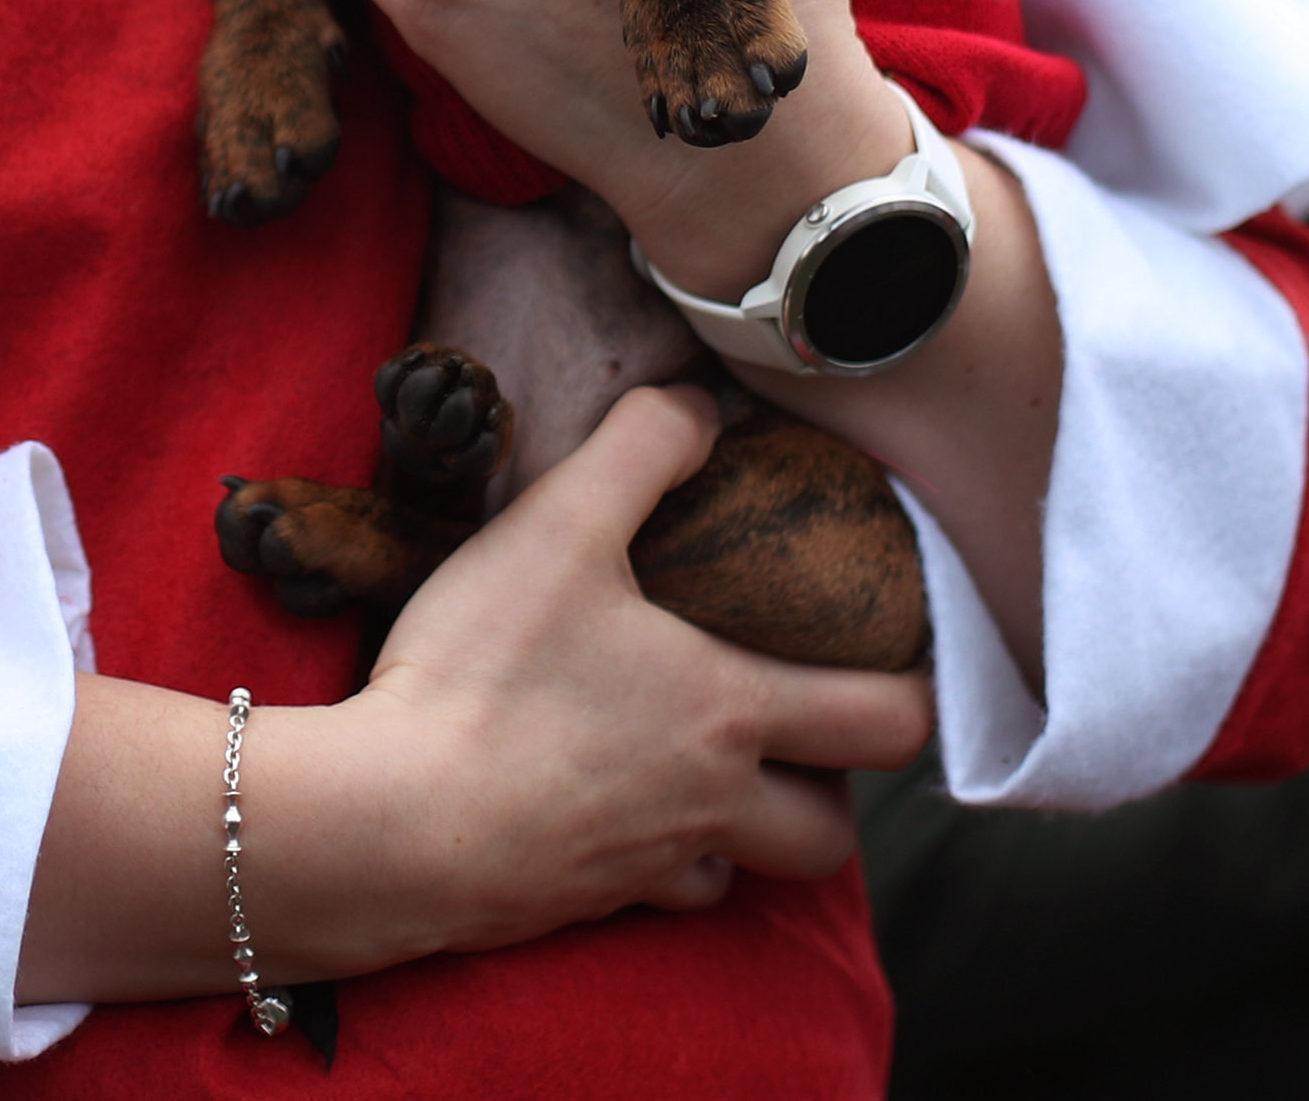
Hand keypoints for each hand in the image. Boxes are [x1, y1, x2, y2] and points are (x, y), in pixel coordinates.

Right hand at [16, 387, 934, 1003]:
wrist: (396, 821)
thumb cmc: (485, 672)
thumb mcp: (558, 525)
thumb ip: (639, 450)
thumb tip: (702, 406)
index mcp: (729, 709)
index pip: (887, 722)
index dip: (912, 690)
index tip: (894, 656)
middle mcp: (713, 801)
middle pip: (835, 832)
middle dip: (836, 784)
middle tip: (794, 722)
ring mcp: (652, 862)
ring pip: (752, 871)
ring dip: (753, 827)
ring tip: (713, 767)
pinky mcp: (587, 901)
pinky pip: (663, 892)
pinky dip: (664, 858)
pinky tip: (622, 808)